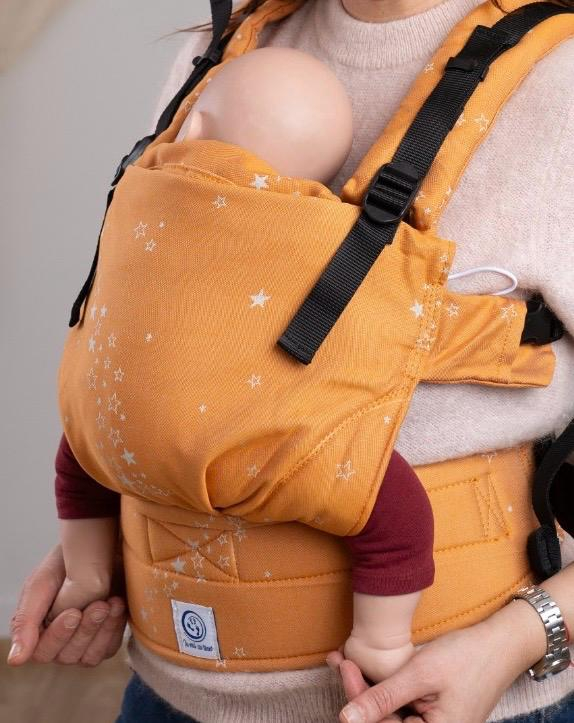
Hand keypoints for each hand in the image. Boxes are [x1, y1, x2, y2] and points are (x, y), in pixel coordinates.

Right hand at [7, 543, 127, 666]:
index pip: (42, 651)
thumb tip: (15, 660)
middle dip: (85, 629)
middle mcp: (59, 642)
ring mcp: (83, 644)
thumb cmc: (66, 564)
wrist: (100, 548)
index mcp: (36, 630)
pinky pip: (109, 648)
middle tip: (99, 605)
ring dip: (102, 629)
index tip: (73, 613)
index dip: (58, 635)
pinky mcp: (105, 640)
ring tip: (111, 603)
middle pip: (67, 656)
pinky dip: (114, 629)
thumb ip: (26, 620)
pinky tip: (118, 606)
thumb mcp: (42, 585)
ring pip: (89, 656)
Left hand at [326, 599, 547, 722]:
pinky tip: (364, 667)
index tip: (343, 667)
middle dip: (358, 692)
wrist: (500, 644)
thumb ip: (384, 699)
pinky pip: (399, 705)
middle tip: (339, 660)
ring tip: (346, 660)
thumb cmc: (466, 658)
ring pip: (388, 713)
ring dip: (367, 688)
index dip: (357, 700)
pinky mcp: (430, 713)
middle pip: (384, 721)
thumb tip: (346, 719)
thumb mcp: (420, 675)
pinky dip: (381, 687)